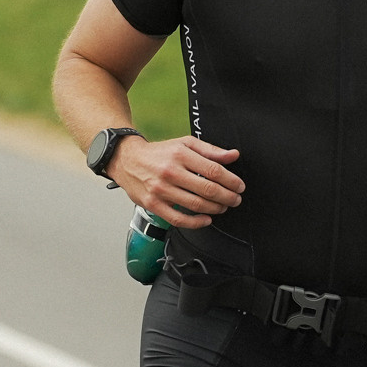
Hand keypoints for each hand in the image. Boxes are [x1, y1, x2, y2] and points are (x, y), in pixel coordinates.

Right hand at [112, 136, 243, 227]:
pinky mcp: (153, 204)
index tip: (239, 186)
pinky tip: (206, 219)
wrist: (127, 160)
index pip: (213, 170)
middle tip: (235, 199)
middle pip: (207, 189)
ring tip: (223, 207)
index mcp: (180, 154)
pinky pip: (178, 219)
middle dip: (227, 196)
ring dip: (215, 208)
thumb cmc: (158, 153)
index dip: (231, 181)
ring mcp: (161, 190)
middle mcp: (170, 172)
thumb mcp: (184, 144)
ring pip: (196, 204)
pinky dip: (196, 222)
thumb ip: (210, 151)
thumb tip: (233, 155)